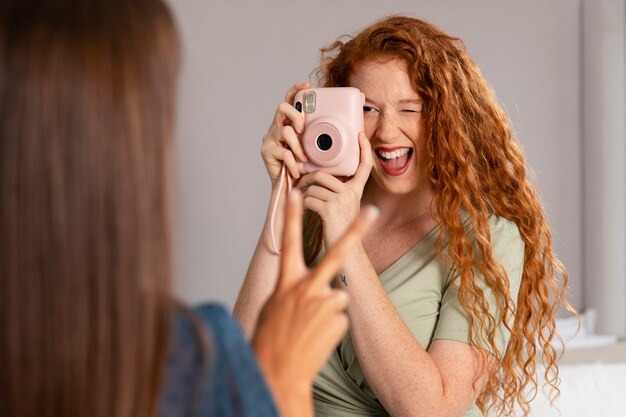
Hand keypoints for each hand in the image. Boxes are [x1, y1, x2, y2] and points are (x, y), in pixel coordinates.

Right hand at [252, 188, 377, 416]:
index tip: (295, 192)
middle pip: (336, 253)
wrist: (280, 371)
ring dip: (328, 309)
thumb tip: (322, 284)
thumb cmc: (271, 336)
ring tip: (311, 328)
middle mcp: (307, 287)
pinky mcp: (339, 320)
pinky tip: (318, 337)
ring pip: (338, 295)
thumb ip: (296, 288)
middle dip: (355, 231)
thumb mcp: (275, 306)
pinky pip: (340, 316)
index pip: (289, 242)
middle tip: (373, 211)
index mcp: (287, 281)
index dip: (291, 216)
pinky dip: (332, 325)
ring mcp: (325, 304)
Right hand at [261, 82, 309, 183]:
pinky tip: (297, 170)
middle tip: (303, 129)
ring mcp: (270, 139)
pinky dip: (293, 163)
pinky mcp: (266, 151)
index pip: (290, 100)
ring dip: (297, 145)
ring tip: (304, 158)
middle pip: (283, 108)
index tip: (308, 86)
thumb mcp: (314, 150)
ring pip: (285, 131)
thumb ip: (319, 138)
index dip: (296, 90)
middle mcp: (277, 127)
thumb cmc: (305, 168)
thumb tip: (336, 129)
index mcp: (288, 123)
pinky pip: (283, 152)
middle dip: (296, 115)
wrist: (291, 189)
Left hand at [297, 132, 373, 245]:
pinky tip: (307, 213)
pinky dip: (303, 206)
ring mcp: (341, 200)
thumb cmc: (340, 229)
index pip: (364, 166)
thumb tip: (318, 176)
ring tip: (306, 204)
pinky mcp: (330, 209)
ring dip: (304, 195)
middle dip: (308, 178)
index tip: (360, 135)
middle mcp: (351, 193)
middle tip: (301, 184)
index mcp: (356, 191)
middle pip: (324, 174)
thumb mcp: (345, 207)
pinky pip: (309, 198)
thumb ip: (338, 191)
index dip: (363, 150)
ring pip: (313, 187)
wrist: (346, 254)